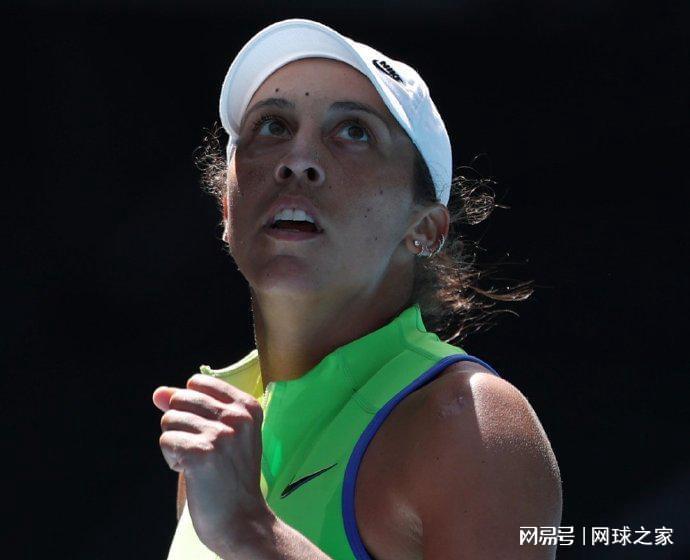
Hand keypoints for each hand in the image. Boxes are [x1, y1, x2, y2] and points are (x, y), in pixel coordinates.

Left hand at [153, 374, 268, 551]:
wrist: (241, 519)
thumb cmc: (229, 477)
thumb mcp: (221, 434)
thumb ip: (190, 408)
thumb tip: (158, 392)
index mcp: (247, 406)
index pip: (197, 383)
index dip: (190, 407)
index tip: (207, 431)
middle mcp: (237, 416)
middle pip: (180, 399)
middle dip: (181, 425)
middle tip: (203, 451)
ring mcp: (221, 434)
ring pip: (169, 420)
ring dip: (176, 444)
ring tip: (198, 463)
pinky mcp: (201, 453)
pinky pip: (166, 441)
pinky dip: (173, 460)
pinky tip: (192, 472)